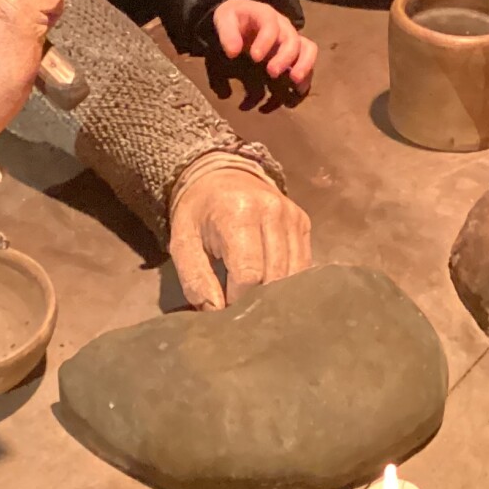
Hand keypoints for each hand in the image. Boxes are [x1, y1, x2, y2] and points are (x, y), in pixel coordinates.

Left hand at [168, 165, 311, 310]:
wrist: (219, 175)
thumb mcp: (183, 243)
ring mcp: (292, 216)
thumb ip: (196, 279)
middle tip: (241, 308)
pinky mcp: (303, 222)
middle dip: (257, 299)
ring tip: (256, 298)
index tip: (225, 308)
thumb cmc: (198, 213)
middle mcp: (272, 211)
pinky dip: (289, 280)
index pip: (248, 274)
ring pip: (294, 274)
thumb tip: (216, 312)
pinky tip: (272, 285)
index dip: (237, 299)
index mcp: (238, 214)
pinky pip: (304, 264)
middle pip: (274, 276)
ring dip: (276, 293)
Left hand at [211, 0, 317, 93]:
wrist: (242, 17)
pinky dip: (303, 81)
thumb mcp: (224, 19)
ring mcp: (291, 41)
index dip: (266, 41)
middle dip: (285, 58)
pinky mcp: (293, 55)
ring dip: (304, 68)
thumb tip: (233, 52)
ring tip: (294, 85)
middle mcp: (283, 27)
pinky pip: (306, 65)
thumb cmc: (235, 19)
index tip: (254, 58)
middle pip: (293, 40)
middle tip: (272, 73)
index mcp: (266, 15)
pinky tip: (292, 97)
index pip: (271, 24)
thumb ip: (227, 34)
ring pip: (308, 50)